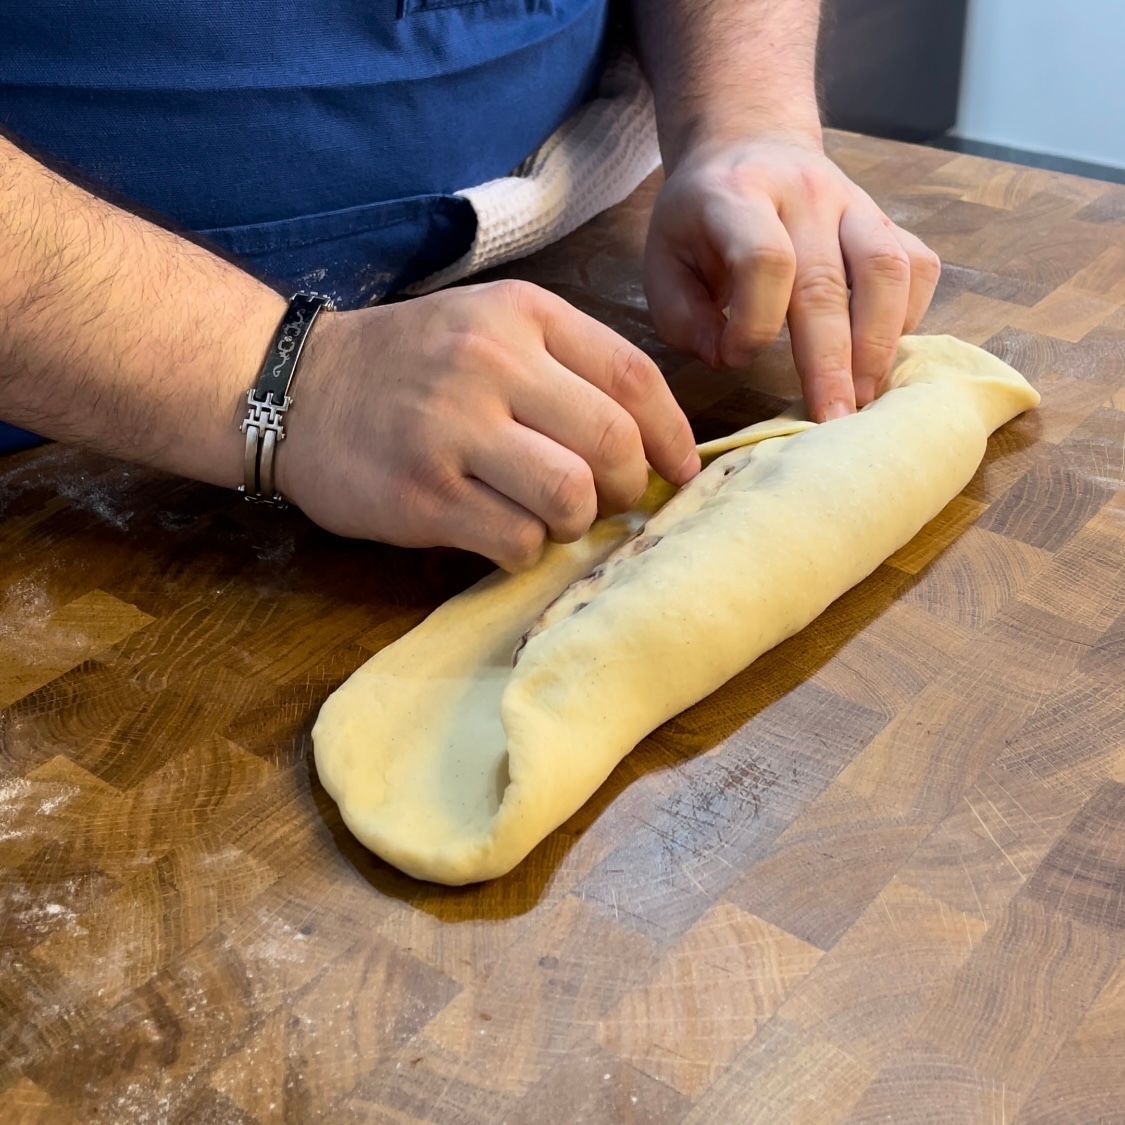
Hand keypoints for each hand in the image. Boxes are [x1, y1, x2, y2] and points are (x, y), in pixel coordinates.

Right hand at [278, 280, 699, 569]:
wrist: (296, 389)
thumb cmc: (410, 364)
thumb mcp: (488, 328)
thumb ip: (566, 368)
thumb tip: (650, 445)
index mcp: (521, 316)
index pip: (632, 377)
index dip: (673, 435)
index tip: (681, 470)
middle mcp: (491, 364)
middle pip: (612, 442)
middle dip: (629, 487)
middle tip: (610, 501)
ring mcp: (453, 431)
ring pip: (570, 497)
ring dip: (577, 522)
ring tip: (552, 518)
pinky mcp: (422, 495)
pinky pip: (516, 541)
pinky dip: (527, 549)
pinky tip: (502, 531)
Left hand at [644, 138, 941, 420]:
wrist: (749, 145)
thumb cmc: (699, 221)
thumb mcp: (662, 260)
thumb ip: (682, 316)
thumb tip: (728, 358)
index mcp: (737, 197)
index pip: (764, 259)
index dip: (754, 323)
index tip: (735, 359)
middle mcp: (804, 193)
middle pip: (827, 282)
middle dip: (831, 362)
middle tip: (832, 421)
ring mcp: (855, 202)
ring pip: (887, 270)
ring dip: (879, 344)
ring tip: (864, 397)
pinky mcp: (886, 219)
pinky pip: (917, 265)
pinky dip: (907, 316)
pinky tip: (882, 354)